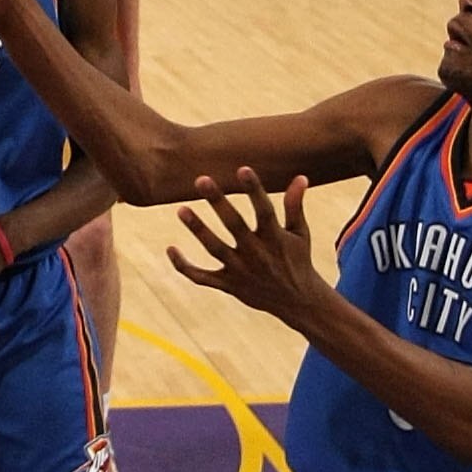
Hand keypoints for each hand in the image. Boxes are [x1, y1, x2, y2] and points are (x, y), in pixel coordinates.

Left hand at [166, 169, 322, 319]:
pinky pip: (202, 277)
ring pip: (214, 249)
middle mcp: (257, 254)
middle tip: (201, 179)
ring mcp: (240, 271)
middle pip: (234, 225)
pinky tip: (170, 248)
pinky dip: (184, 266)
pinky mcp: (228, 285)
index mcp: (275, 238)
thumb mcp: (300, 233)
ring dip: (197, 230)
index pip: (264, 210)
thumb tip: (301, 176)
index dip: (254, 189)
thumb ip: (295, 206)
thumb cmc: (297, 260)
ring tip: (181, 209)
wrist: (297, 302)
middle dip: (218, 203)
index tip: (242, 169)